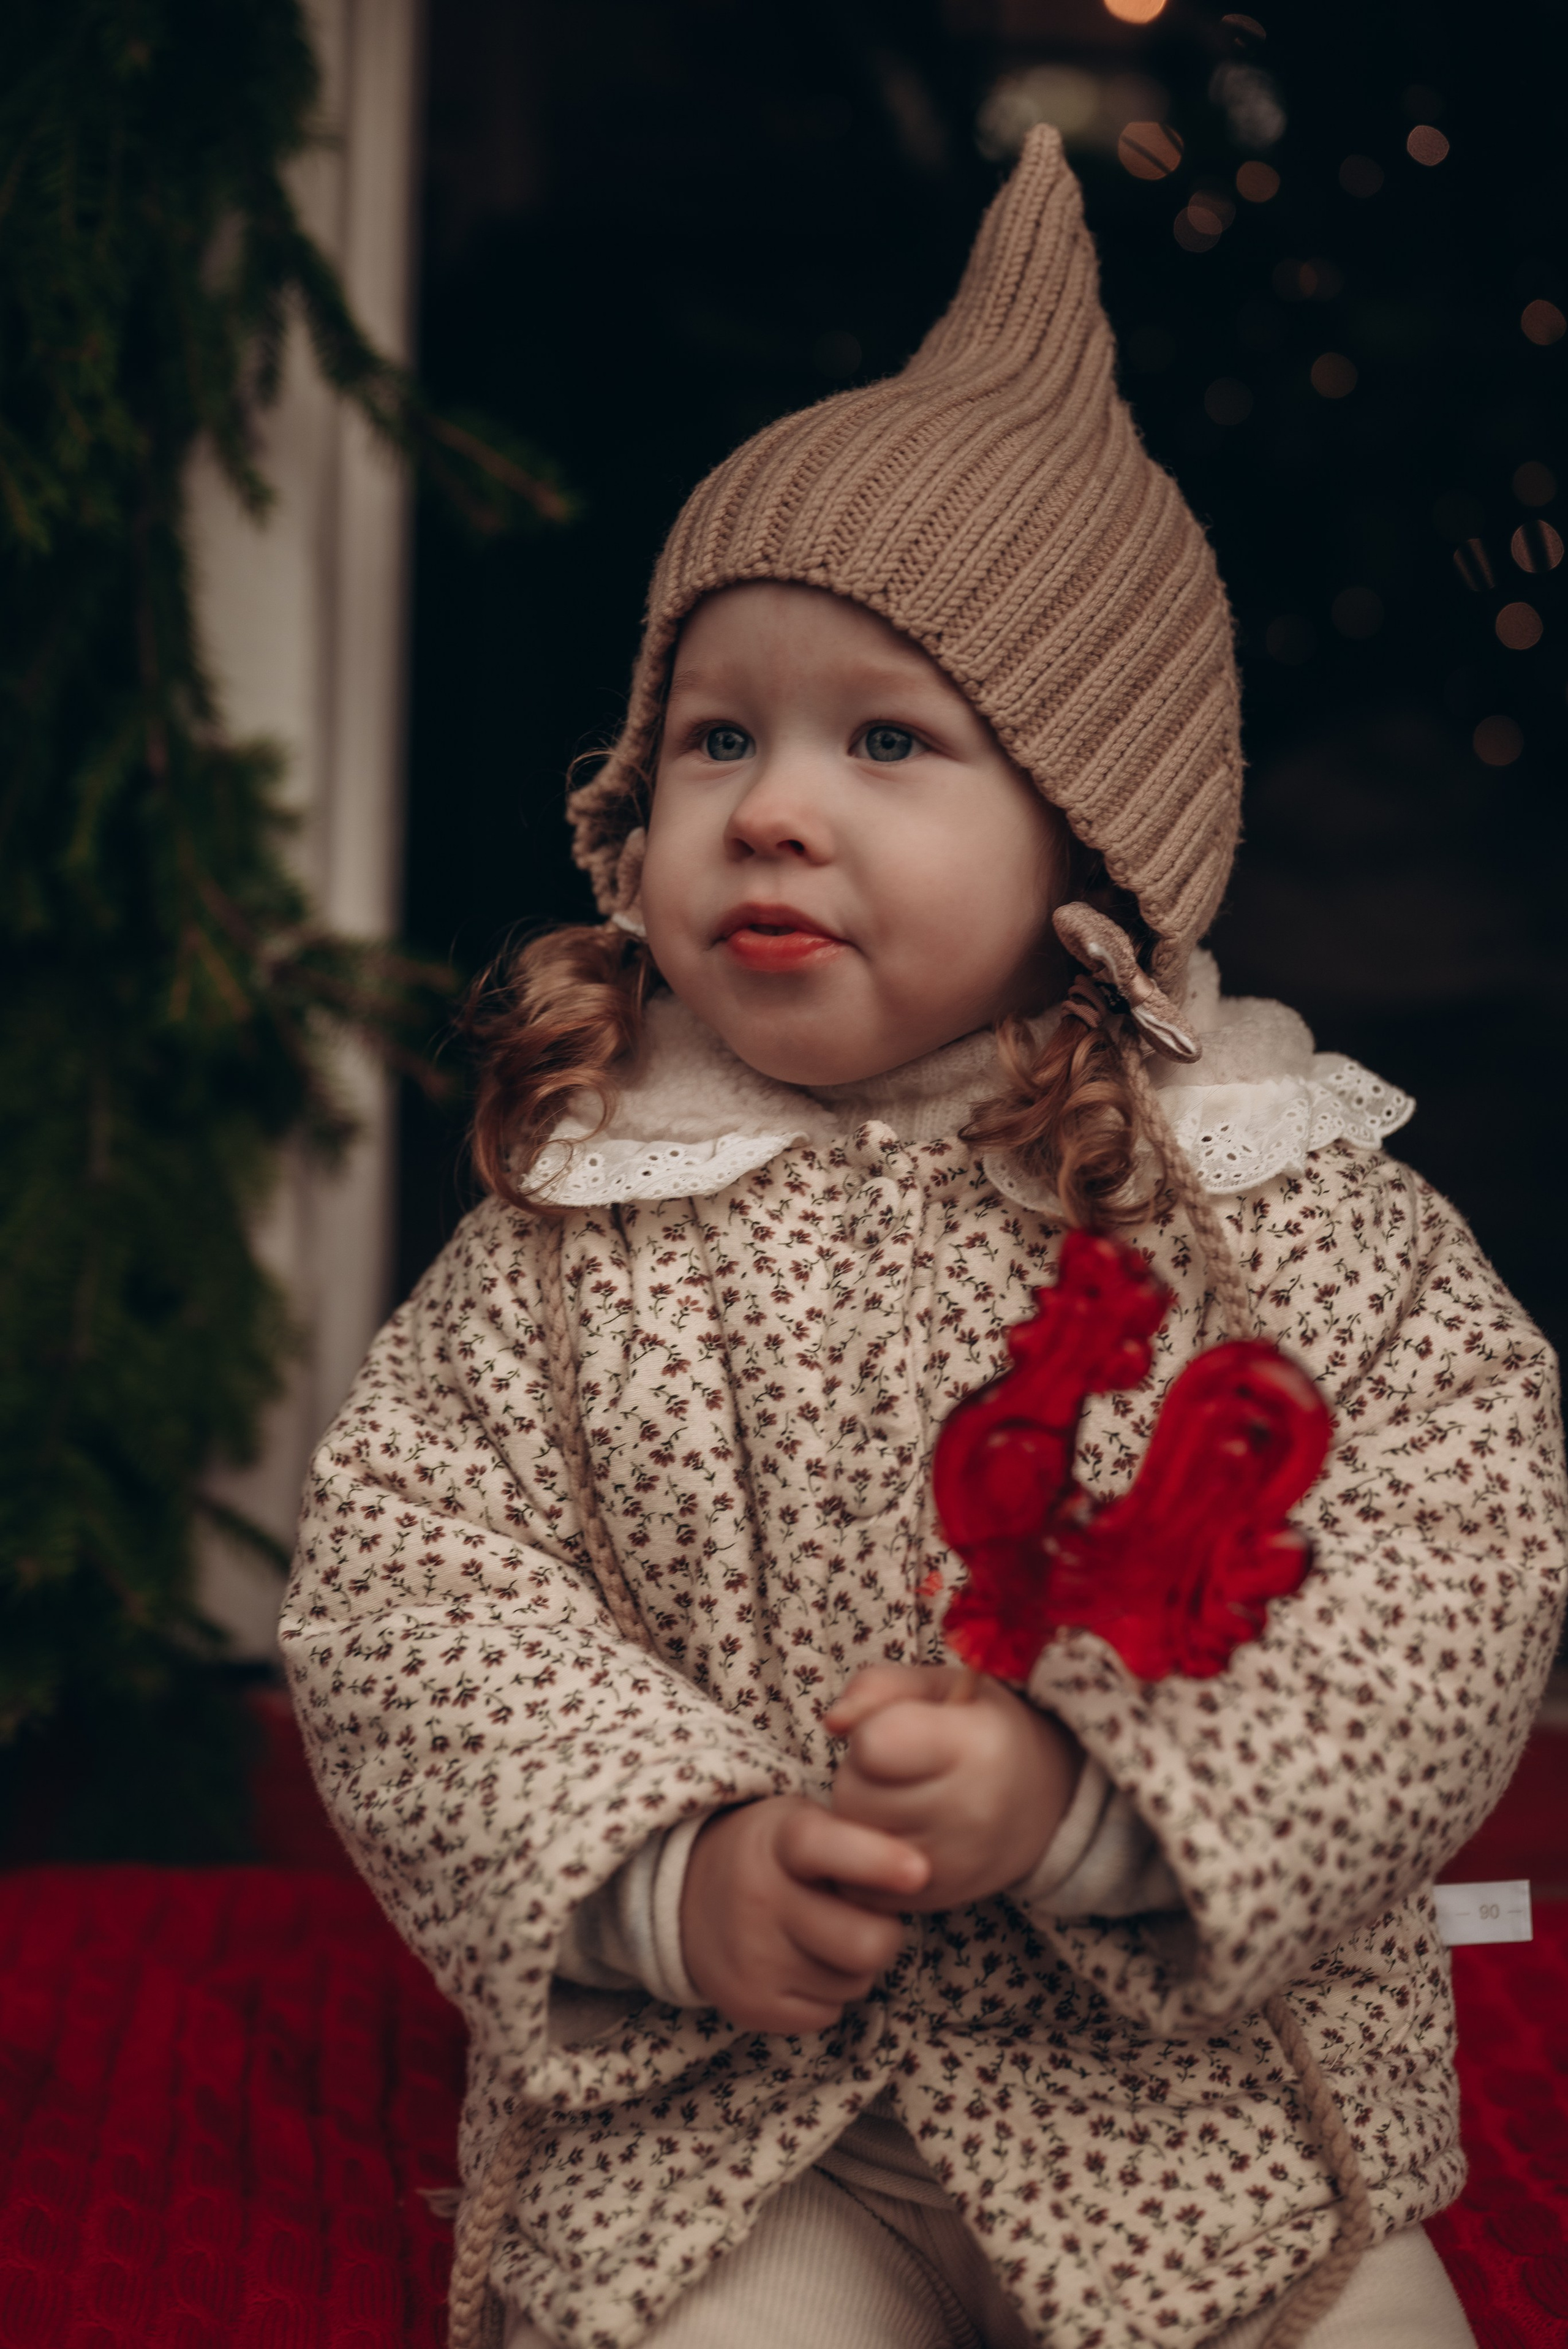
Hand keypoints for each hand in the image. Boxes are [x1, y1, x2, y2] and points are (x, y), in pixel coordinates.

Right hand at [680, 1794, 929, 2034]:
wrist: (687, 1895)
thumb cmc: (775, 1854)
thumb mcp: (804, 1822)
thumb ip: (857, 1842)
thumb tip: (921, 1875)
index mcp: (781, 1841)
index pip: (826, 1848)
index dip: (875, 1861)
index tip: (919, 1871)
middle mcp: (761, 1899)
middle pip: (866, 1943)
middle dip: (885, 1934)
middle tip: (868, 1917)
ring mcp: (753, 1958)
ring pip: (854, 1983)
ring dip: (853, 1965)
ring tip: (823, 1935)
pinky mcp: (750, 2005)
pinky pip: (827, 2014)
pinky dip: (826, 1994)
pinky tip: (800, 1961)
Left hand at [824, 1664, 1080, 1912]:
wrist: (1040, 1805)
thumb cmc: (979, 1729)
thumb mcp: (940, 1687)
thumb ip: (879, 1685)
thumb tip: (833, 1722)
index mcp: (977, 1747)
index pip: (875, 1744)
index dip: (871, 1729)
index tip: (896, 1728)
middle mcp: (969, 1815)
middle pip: (853, 1794)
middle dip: (859, 1774)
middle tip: (896, 1767)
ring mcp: (952, 1868)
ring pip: (849, 1841)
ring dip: (858, 1816)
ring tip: (898, 1797)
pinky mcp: (930, 1904)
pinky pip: (855, 1882)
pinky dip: (862, 1858)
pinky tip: (897, 1833)